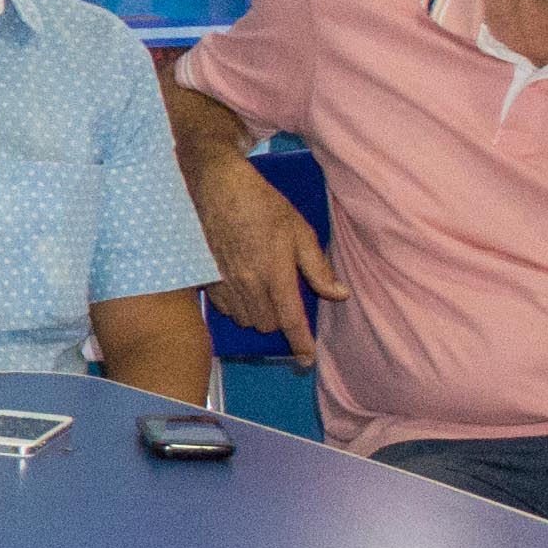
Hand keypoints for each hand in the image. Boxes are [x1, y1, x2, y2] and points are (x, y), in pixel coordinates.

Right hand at [198, 163, 342, 363]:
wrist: (218, 187)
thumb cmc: (263, 204)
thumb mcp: (300, 231)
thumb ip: (318, 267)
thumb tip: (339, 294)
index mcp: (275, 273)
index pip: (290, 320)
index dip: (301, 343)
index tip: (307, 359)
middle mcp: (249, 284)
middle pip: (267, 324)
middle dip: (279, 321)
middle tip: (285, 299)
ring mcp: (225, 283)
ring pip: (246, 320)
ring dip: (259, 315)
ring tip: (264, 294)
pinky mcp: (207, 278)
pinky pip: (225, 309)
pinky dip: (238, 307)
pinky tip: (243, 289)